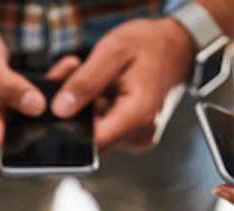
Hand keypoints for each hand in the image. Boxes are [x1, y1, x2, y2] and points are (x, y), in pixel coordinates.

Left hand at [50, 18, 193, 149]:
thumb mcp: (113, 51)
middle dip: (71, 105)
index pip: (91, 142)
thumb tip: (60, 109)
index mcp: (135, 116)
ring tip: (88, 73)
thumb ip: (85, 82)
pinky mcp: (126, 131)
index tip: (58, 101)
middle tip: (73, 71)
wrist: (174, 45)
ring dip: (80, 102)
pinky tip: (97, 84)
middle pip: (86, 133)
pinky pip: (99, 123)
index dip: (67, 124)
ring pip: (89, 127)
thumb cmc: (151, 45)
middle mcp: (135, 133)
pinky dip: (90, 104)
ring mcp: (131, 134)